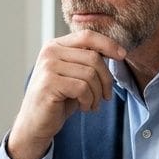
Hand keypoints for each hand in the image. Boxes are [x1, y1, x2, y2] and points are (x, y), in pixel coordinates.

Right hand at [6, 30, 125, 158]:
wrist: (35, 123)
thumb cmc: (58, 99)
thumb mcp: (74, 75)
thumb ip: (87, 60)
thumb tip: (116, 51)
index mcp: (55, 45)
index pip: (87, 36)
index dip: (108, 44)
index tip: (122, 55)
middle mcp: (50, 52)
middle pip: (93, 57)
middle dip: (106, 79)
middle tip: (105, 96)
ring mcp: (48, 67)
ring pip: (90, 74)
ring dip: (97, 94)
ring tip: (92, 104)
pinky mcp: (49, 84)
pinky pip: (82, 88)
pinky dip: (88, 101)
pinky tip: (83, 107)